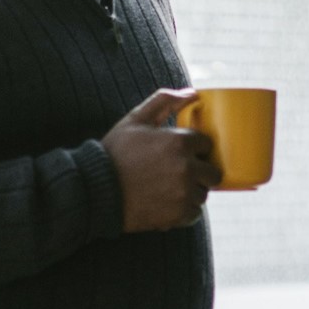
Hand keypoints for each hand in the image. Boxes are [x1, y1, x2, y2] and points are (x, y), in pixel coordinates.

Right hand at [103, 89, 220, 232]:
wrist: (96, 190)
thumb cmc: (116, 152)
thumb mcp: (136, 119)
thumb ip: (165, 101)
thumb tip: (193, 93)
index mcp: (179, 142)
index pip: (206, 144)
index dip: (195, 148)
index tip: (182, 152)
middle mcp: (186, 168)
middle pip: (212, 172)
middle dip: (200, 172)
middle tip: (179, 172)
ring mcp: (184, 193)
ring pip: (203, 193)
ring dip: (192, 191)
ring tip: (168, 188)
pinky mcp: (178, 215)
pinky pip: (194, 213)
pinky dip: (183, 210)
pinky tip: (166, 203)